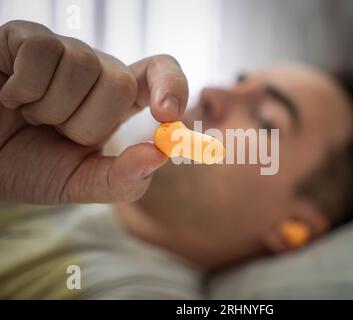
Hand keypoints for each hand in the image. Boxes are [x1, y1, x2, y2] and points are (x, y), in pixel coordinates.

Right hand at [0, 20, 188, 203]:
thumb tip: (160, 156)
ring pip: (83, 66)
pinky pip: (42, 52)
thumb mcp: (78, 182)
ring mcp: (63, 51)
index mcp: (116, 101)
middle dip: (86, 123)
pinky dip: (24, 88)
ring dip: (51, 108)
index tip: (166, 115)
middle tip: (55, 132)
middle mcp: (96, 71)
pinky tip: (10, 97)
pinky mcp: (25, 37)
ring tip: (31, 115)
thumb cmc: (29, 164)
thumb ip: (121, 179)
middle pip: (122, 82)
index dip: (171, 86)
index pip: (160, 73)